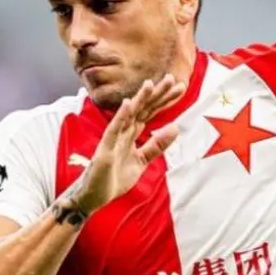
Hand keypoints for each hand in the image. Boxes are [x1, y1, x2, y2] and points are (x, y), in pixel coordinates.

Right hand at [71, 74, 185, 213]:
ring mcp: (113, 139)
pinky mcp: (105, 149)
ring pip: (129, 115)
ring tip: (150, 83)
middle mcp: (123, 132)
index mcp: (132, 133)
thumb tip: (175, 128)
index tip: (180, 88)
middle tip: (172, 79)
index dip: (165, 100)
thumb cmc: (115, 177)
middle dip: (157, 95)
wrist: (94, 196)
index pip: (151, 112)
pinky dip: (121, 116)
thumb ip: (157, 145)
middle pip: (143, 109)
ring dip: (140, 99)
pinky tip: (129, 103)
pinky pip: (114, 130)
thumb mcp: (142, 160)